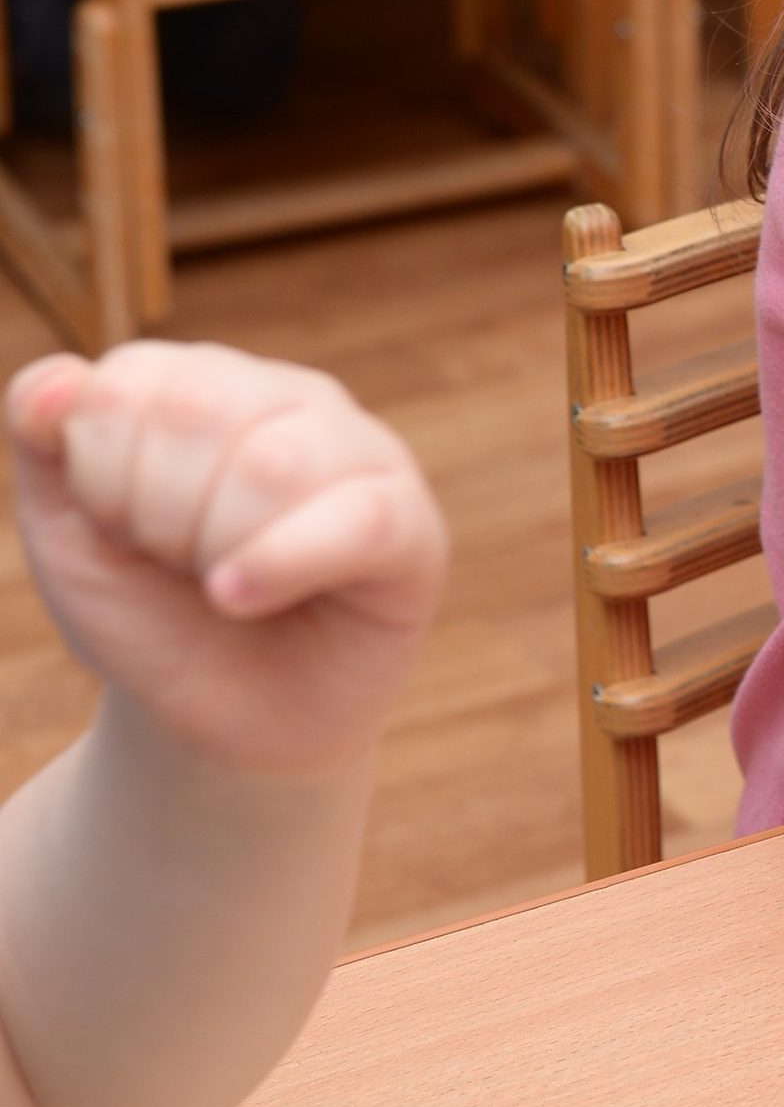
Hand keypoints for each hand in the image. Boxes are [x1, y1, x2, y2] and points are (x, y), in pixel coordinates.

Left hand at [8, 345, 446, 777]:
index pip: (131, 379)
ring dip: (214, 549)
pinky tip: (240, 596)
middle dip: (155, 515)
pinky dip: (280, 563)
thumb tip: (56, 380)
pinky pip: (357, 518)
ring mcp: (363, 452)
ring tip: (225, 587)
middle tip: (179, 564)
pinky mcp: (412, 525)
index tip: (122, 530)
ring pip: (270, 463)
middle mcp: (293, 397)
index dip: (99, 476)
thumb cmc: (152, 616)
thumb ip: (48, 446)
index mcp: (211, 381)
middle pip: (195, 410)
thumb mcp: (73, 538)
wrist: (216, 727)